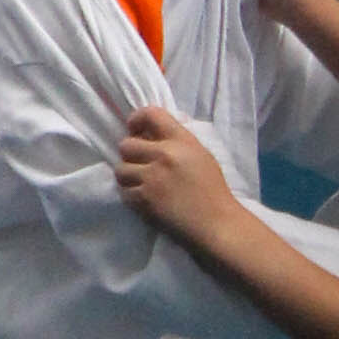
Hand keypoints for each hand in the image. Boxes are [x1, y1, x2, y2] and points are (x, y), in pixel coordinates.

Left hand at [115, 103, 245, 257]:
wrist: (218, 224)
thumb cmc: (213, 190)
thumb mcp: (200, 155)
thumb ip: (176, 141)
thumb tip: (150, 132)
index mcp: (181, 141)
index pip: (151, 114)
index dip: (136, 119)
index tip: (135, 129)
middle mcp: (163, 155)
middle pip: (126, 144)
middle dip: (131, 155)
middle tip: (140, 164)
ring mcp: (151, 177)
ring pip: (120, 169)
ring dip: (128, 177)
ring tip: (142, 184)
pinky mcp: (144, 199)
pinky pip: (124, 192)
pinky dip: (132, 196)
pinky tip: (145, 200)